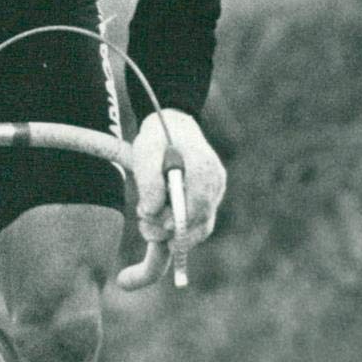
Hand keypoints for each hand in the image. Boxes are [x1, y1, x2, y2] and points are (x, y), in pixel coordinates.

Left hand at [130, 110, 226, 253]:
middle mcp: (216, 180)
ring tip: (147, 223)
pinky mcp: (213, 200)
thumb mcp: (146, 152)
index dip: (183, 218)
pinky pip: (201, 225)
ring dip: (175, 233)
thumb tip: (152, 210)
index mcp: (203, 165)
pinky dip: (183, 232)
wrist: (175, 128)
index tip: (164, 226)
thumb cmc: (159, 139)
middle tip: (144, 224)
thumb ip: (148, 181)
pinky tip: (161, 229)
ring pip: (202, 226)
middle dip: (173, 229)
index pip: (199, 200)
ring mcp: (217, 191)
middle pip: (202, 218)